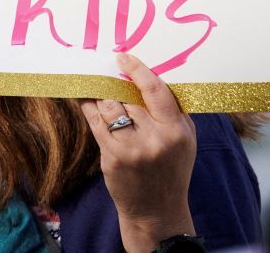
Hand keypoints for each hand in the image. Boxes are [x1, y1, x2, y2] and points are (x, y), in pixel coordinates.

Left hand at [80, 53, 197, 252]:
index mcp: (176, 131)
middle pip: (128, 97)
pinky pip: (96, 123)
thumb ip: (172, 111)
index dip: (137, 70)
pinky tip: (85, 97)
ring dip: (101, 94)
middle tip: (106, 70)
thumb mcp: (185, 140)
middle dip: (116, 83)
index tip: (122, 58)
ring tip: (97, 85)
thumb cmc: (172, 170)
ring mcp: (131, 149)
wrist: (157, 212)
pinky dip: (89, 107)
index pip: (155, 90)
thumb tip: (148, 76)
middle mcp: (154, 139)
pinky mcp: (112, 158)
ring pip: (109, 106)